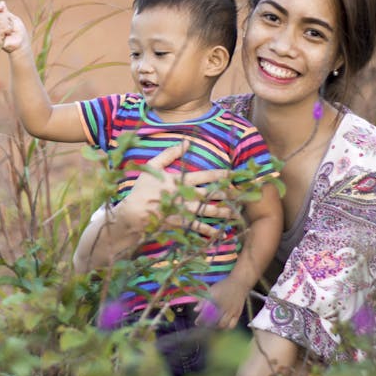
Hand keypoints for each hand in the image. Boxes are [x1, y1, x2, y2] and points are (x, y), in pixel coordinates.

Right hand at [0, 1, 28, 53]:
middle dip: (6, 18)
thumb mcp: (14, 19)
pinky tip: (9, 34)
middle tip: (11, 25)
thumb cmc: (19, 32)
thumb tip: (1, 2)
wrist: (21, 43)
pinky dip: (6, 30)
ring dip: (7, 25)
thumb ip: (6, 12)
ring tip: (11, 30)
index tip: (2, 7)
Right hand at [113, 142, 236, 238]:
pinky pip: (197, 228)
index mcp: (179, 180)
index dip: (220, 174)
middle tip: (242, 195)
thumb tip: (186, 142)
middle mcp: (184, 196)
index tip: (234, 173)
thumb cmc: (141, 189)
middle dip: (227, 194)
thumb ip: (169, 154)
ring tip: (235, 213)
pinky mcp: (179, 224)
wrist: (133, 213)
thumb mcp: (152, 166)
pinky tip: (219, 233)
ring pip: (207, 211)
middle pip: (210, 194)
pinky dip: (208, 231)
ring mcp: (183, 211)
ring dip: (222, 212)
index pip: (205, 176)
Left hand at [195, 275, 246, 327]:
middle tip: (205, 325)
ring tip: (213, 326)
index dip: (200, 320)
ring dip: (216, 327)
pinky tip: (223, 325)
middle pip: (214, 321)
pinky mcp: (238, 314)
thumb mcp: (211, 290)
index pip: (205, 313)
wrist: (239, 283)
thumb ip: (203, 300)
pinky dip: (226, 327)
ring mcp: (231, 311)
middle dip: (208, 325)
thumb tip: (195, 310)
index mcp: (215, 299)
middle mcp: (223, 306)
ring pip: (222, 325)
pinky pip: (232, 325)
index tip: (197, 323)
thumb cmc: (223, 286)